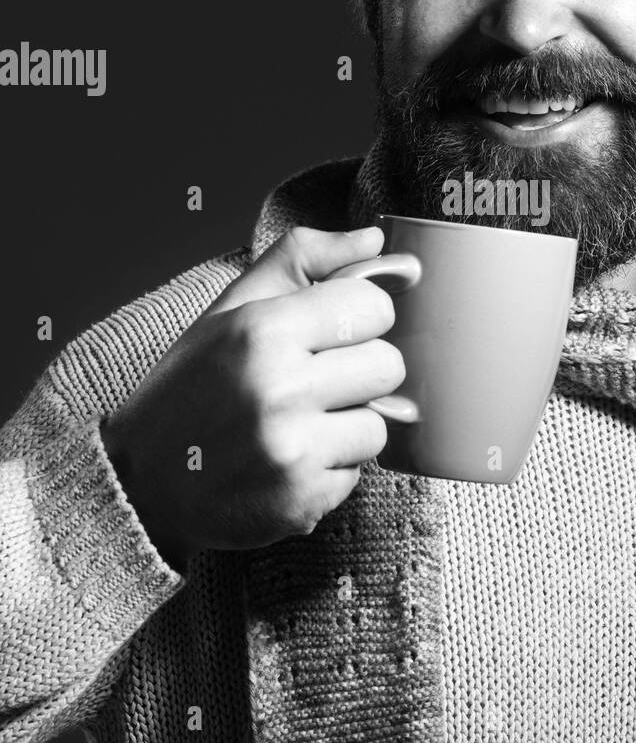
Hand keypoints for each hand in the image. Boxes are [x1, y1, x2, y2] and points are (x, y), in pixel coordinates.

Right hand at [100, 225, 403, 568]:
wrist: (140, 482)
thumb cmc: (193, 386)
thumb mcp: (232, 308)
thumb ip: (305, 259)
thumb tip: (377, 240)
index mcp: (263, 330)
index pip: (374, 307)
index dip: (360, 317)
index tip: (334, 330)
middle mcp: (279, 390)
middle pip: (389, 365)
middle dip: (361, 372)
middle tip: (317, 381)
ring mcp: (292, 452)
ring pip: (380, 425)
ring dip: (350, 425)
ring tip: (300, 425)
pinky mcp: (302, 502)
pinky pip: (358, 475)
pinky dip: (331, 470)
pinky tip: (288, 463)